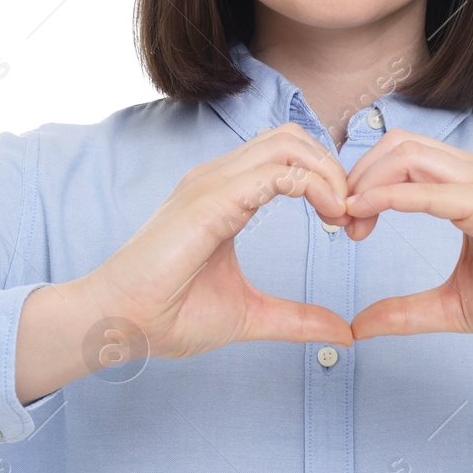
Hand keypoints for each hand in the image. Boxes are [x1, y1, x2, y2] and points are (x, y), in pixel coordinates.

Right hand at [84, 124, 355, 359]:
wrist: (119, 324)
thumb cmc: (168, 315)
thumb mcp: (250, 316)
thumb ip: (296, 318)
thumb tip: (344, 333)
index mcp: (225, 194)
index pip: (287, 156)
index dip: (328, 179)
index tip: (348, 224)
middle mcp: (218, 178)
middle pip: (292, 139)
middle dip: (334, 169)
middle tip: (353, 216)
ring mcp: (211, 184)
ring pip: (287, 145)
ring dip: (328, 173)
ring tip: (342, 214)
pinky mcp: (209, 202)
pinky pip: (272, 173)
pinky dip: (311, 186)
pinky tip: (328, 217)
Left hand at [342, 131, 472, 385]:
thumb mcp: (452, 306)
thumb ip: (405, 311)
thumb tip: (357, 326)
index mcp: (467, 187)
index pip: (402, 157)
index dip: (363, 181)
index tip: (343, 224)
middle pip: (398, 145)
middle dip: (357, 175)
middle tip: (339, 221)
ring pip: (410, 156)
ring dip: (368, 182)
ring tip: (349, 221)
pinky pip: (434, 190)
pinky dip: (393, 196)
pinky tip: (368, 213)